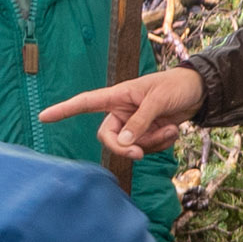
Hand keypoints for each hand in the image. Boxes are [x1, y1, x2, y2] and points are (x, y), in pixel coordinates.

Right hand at [38, 67, 204, 160]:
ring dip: (151, 143)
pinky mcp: (148, 133)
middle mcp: (122, 111)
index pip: (85, 103)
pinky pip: (147, 147)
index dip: (64, 110)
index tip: (44, 117)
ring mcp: (134, 124)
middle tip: (140, 155)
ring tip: (170, 128)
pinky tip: (172, 131)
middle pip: (108, 137)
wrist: (198, 92)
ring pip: (131, 146)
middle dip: (124, 148)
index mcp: (117, 96)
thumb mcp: (158, 102)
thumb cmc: (175, 87)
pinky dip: (161, 144)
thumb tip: (123, 144)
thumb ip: (140, 122)